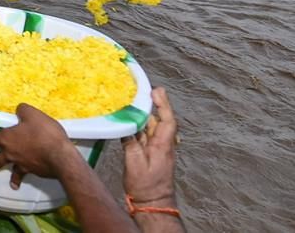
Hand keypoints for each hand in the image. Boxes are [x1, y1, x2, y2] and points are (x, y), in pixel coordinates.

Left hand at [0, 103, 77, 188]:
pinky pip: (27, 173)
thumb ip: (23, 110)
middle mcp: (11, 153)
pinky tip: (27, 180)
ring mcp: (22, 163)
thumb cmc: (44, 134)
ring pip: (11, 170)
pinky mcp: (34, 170)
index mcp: (7, 138)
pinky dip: (26, 177)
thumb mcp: (33, 114)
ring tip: (11, 184)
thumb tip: (19, 110)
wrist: (60, 157)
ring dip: (10, 177)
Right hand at [122, 87, 177, 205]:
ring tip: (132, 103)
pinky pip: (146, 136)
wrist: (152, 204)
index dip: (163, 104)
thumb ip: (131, 143)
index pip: (167, 119)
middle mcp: (162, 145)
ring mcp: (157, 150)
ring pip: (152, 127)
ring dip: (144, 116)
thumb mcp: (135, 163)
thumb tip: (127, 126)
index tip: (155, 91)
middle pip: (160, 120)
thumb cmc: (146, 187)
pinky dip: (139, 128)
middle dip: (152, 105)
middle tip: (142, 91)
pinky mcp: (151, 155)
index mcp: (162, 145)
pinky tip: (130, 124)